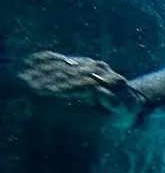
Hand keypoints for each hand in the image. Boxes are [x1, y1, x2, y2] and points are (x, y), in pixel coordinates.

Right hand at [18, 51, 146, 127]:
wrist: (131, 101)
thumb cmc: (126, 113)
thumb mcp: (125, 112)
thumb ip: (114, 103)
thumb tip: (99, 91)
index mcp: (110, 81)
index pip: (83, 83)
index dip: (65, 87)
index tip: (49, 92)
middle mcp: (100, 69)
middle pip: (71, 72)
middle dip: (49, 78)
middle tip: (30, 85)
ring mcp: (91, 65)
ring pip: (65, 65)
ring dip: (44, 69)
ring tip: (26, 76)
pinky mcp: (84, 64)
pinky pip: (64, 60)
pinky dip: (48, 59)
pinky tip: (32, 60)